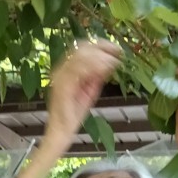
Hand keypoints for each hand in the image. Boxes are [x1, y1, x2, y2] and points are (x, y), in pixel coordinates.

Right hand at [44, 39, 121, 153]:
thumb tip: (109, 61)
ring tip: (113, 62)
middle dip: (102, 48)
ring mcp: (60, 78)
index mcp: (66, 70)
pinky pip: (78, 70)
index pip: (82, 49)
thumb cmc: (73, 114)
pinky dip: (93, 67)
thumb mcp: (89, 90)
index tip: (116, 48)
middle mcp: (61, 70)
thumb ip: (96, 76)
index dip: (100, 45)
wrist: (62, 132)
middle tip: (118, 52)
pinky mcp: (62, 87)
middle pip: (82, 49)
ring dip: (100, 57)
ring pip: (81, 56)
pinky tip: (104, 69)